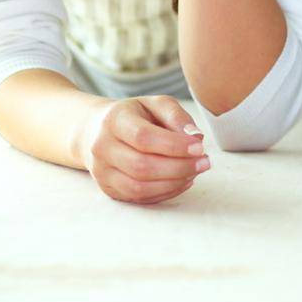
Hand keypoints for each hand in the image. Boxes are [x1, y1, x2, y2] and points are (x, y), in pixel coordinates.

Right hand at [76, 94, 209, 205]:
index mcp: (114, 120)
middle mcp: (102, 147)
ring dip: (173, 183)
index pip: (144, 137)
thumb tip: (196, 137)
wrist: (96, 131)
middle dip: (179, 167)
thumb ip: (176, 116)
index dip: (174, 146)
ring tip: (195, 171)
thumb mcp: (155, 104)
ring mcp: (102, 171)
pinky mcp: (108, 189)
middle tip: (205, 162)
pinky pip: (139, 197)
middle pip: (142, 166)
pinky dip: (165, 192)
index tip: (200, 147)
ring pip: (139, 187)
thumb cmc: (135, 116)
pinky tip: (182, 181)